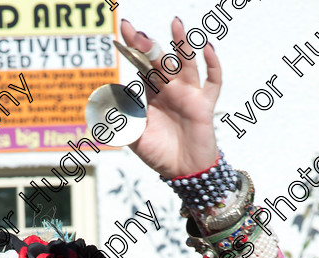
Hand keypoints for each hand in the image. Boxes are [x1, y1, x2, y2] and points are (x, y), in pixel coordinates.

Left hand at [120, 17, 220, 180]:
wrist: (184, 173)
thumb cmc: (160, 154)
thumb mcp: (135, 139)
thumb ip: (122, 122)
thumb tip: (106, 106)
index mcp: (152, 95)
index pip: (141, 67)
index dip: (133, 51)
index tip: (122, 32)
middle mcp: (170, 90)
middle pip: (159, 62)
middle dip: (149, 47)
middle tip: (137, 34)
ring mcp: (188, 95)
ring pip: (186, 64)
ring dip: (182, 44)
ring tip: (176, 23)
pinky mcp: (204, 105)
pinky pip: (212, 82)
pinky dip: (213, 65)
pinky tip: (208, 48)